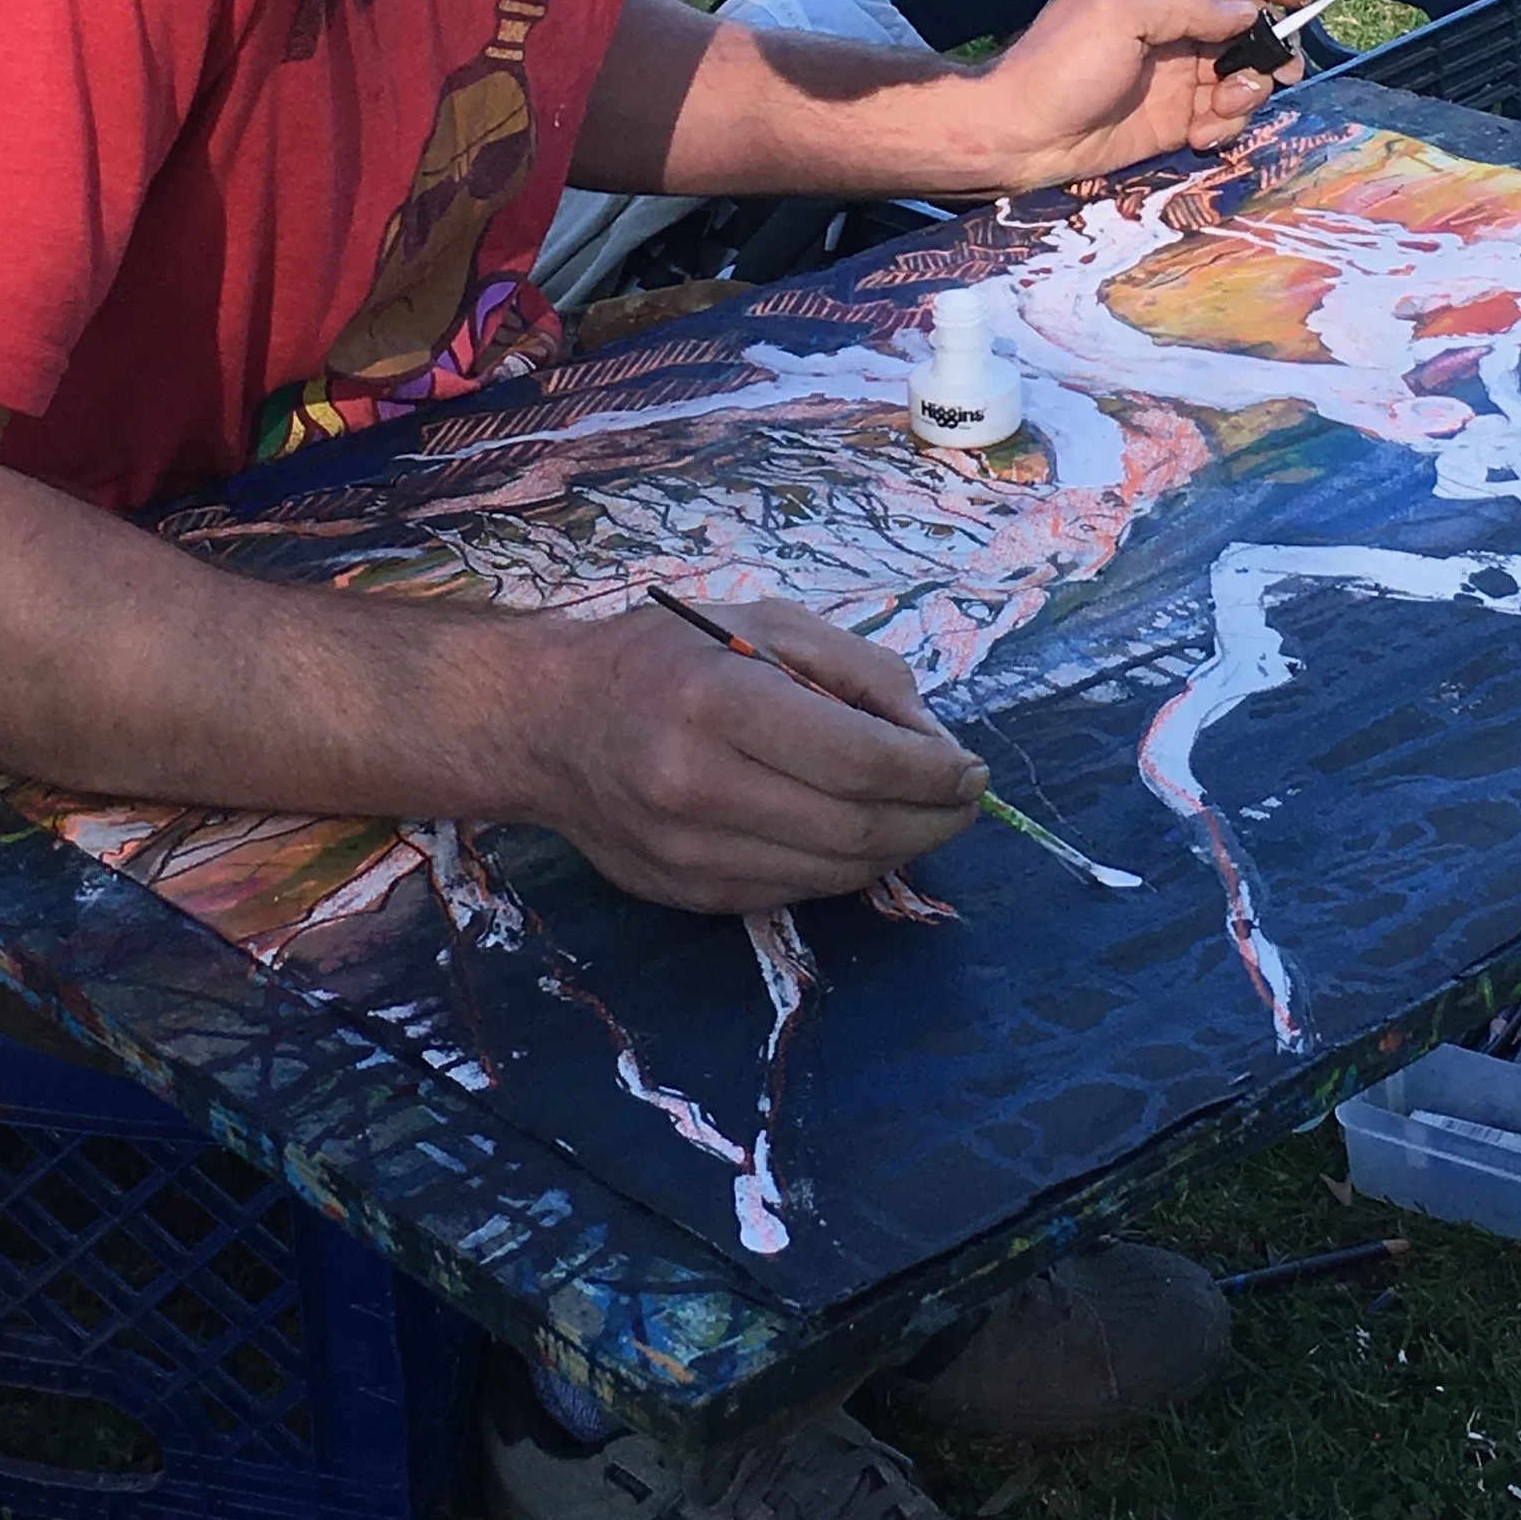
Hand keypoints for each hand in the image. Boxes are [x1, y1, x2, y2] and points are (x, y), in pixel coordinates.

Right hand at [524, 596, 985, 911]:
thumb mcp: (765, 622)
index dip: (933, 773)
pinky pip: (794, 893)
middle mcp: (700, 788)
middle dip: (932, 820)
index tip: (972, 770)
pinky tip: (855, 834)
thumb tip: (935, 742)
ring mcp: (691, 855)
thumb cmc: (665, 656)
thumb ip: (859, 673)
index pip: (861, 760)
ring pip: (834, 875)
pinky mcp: (688, 896)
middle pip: (857, 829)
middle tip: (963, 800)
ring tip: (919, 815)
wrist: (548, 723)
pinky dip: (841, 868)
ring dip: (896, 850)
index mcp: (721, 704)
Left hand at [971, 0, 1313, 190]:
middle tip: (1279, 69)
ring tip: (1221, 109)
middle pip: (1243, 21)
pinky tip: (1199, 136)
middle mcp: (1169, 27)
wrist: (1018, 136)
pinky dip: (1224, 126)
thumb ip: (1187, 7)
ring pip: (1240, 72)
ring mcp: (1174, 75)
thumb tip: (1245, 12)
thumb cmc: (1059, 65)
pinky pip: (1221, 117)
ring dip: (1247, 90)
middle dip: (1268, 43)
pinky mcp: (1173, 120)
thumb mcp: (1118, 13)